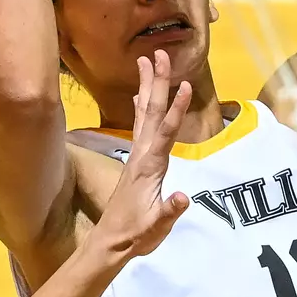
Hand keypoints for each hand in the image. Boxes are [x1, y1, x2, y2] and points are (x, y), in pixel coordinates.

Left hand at [88, 49, 192, 261]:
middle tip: (159, 54)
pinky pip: (141, 126)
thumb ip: (169, 211)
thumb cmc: (136, 235)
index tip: (185, 85)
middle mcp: (142, 155)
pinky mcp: (137, 161)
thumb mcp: (156, 227)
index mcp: (150, 167)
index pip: (166, 132)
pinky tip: (141, 95)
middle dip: (157, 82)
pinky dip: (142, 106)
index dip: (176, 109)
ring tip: (146, 61)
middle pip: (152, 112)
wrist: (111, 242)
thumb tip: (183, 197)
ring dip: (147, 87)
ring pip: (144, 114)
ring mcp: (138, 156)